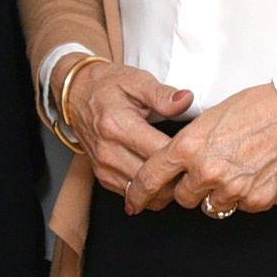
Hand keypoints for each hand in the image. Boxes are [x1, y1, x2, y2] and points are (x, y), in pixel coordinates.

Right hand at [69, 59, 193, 198]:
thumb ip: (163, 94)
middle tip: (198, 166)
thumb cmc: (107, 85)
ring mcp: (104, 166)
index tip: (200, 150)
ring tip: (183, 173)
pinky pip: (132, 195)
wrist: (76, 93)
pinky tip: (163, 178)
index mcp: (118, 125)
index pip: (159, 152)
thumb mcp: (137, 80)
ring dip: (166, 188)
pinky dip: (150, 193)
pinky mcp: (103, 176)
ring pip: (144, 193)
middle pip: (153, 178)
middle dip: (178, 175)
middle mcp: (108, 151)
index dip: (184, 154)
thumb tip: (186, 100)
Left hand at [131, 83, 276, 218]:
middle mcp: (206, 171)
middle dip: (190, 188)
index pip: (150, 178)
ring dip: (218, 193)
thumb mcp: (207, 118)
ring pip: (211, 205)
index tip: (133, 202)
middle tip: (207, 170)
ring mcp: (232, 188)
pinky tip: (255, 173)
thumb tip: (172, 168)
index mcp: (188, 147)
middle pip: (182, 198)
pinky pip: (240, 206)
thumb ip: (186, 145)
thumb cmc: (252, 108)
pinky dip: (245, 195)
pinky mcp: (256, 199)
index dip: (138, 193)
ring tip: (235, 169)